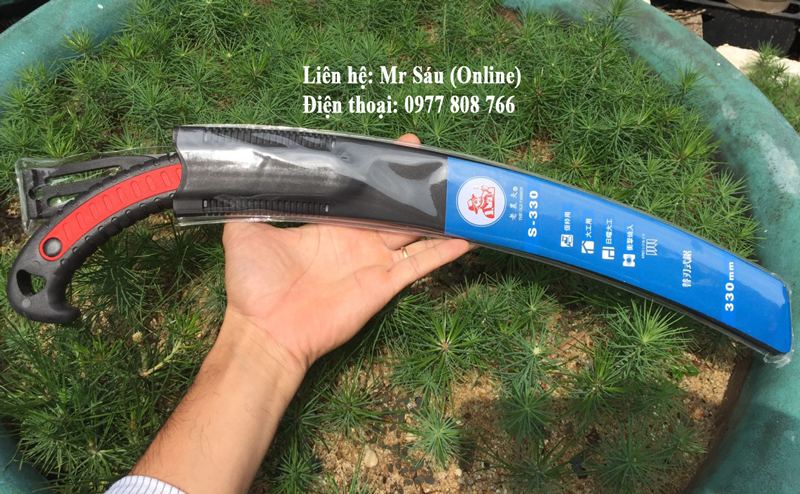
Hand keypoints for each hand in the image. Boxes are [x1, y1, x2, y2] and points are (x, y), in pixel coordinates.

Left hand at [221, 134, 469, 370]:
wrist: (264, 330)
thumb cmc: (253, 285)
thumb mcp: (244, 230)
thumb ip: (253, 200)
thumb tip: (250, 170)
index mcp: (329, 225)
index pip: (362, 193)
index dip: (381, 172)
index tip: (400, 148)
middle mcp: (356, 241)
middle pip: (395, 210)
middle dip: (415, 187)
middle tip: (438, 163)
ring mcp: (373, 262)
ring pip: (414, 233)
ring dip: (437, 216)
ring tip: (462, 195)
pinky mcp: (383, 284)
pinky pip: (419, 265)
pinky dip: (443, 252)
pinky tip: (466, 236)